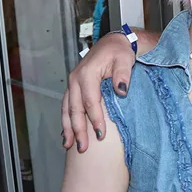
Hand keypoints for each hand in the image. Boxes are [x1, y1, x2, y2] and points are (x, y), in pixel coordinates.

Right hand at [62, 33, 134, 152]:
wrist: (112, 43)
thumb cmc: (119, 52)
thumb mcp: (125, 59)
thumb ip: (123, 75)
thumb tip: (121, 91)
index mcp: (87, 73)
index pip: (90, 100)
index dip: (95, 118)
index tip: (101, 134)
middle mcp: (75, 79)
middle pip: (75, 108)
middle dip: (78, 129)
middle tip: (83, 147)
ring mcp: (72, 84)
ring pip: (67, 109)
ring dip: (68, 128)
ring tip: (69, 145)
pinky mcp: (74, 88)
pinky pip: (67, 106)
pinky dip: (66, 121)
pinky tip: (66, 134)